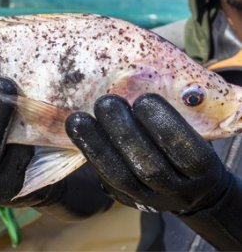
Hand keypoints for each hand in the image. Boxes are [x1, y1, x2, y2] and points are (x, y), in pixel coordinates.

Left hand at [65, 94, 231, 213]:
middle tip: (106, 102)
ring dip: (97, 146)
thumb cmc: (189, 146)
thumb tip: (144, 79)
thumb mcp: (195, 132)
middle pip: (150, 168)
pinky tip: (78, 133)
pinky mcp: (125, 200)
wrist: (188, 189)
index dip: (166, 126)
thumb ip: (177, 115)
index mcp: (203, 173)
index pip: (189, 154)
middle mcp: (177, 192)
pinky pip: (105, 180)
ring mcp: (150, 201)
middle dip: (124, 133)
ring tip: (78, 119)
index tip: (145, 99)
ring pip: (121, 178)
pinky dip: (90, 155)